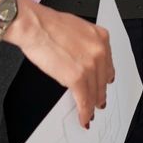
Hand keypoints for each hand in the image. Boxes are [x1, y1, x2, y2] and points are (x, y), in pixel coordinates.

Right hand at [7, 0, 114, 129]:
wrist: (35, 26)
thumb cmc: (49, 25)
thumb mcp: (78, 29)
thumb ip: (86, 45)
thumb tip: (84, 59)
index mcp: (100, 37)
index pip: (107, 64)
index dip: (105, 78)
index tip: (104, 84)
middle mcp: (99, 50)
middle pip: (103, 80)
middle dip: (100, 94)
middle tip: (99, 102)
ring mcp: (90, 65)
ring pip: (94, 92)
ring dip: (92, 105)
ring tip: (90, 112)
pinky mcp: (77, 77)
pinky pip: (84, 100)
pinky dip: (84, 112)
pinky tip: (83, 117)